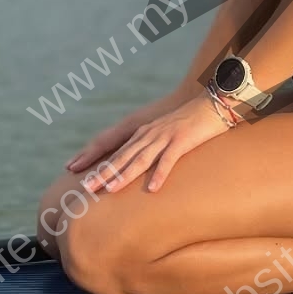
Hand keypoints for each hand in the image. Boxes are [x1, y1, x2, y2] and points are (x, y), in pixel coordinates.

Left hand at [80, 93, 231, 194]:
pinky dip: (160, 174)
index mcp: (143, 133)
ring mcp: (165, 137)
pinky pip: (169, 159)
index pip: (115, 151)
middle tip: (86, 188)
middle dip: (104, 172)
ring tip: (110, 189)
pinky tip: (153, 188)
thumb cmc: (190, 123)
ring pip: (141, 158)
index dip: (98, 162)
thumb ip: (152, 148)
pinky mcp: (182, 140)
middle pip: (122, 156)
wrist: (213, 104)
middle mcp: (149, 134)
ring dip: (125, 174)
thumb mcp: (165, 135)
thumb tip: (140, 166)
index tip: (79, 174)